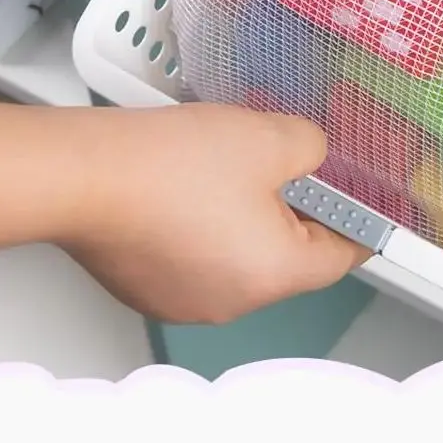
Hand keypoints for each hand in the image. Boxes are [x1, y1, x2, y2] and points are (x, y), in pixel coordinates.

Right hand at [59, 103, 368, 323]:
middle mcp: (232, 304)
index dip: (354, 223)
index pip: (340, 259)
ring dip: (237, 218)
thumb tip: (310, 158)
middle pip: (285, 259)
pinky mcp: (145, 288)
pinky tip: (177, 186)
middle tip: (276, 162)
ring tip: (217, 167)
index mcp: (273, 276)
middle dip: (288, 211)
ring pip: (234, 257)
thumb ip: (310, 148)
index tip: (360, 202)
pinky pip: (190, 258)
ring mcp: (183, 302)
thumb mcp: (269, 138)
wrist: (83, 178)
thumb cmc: (174, 165)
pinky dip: (194, 227)